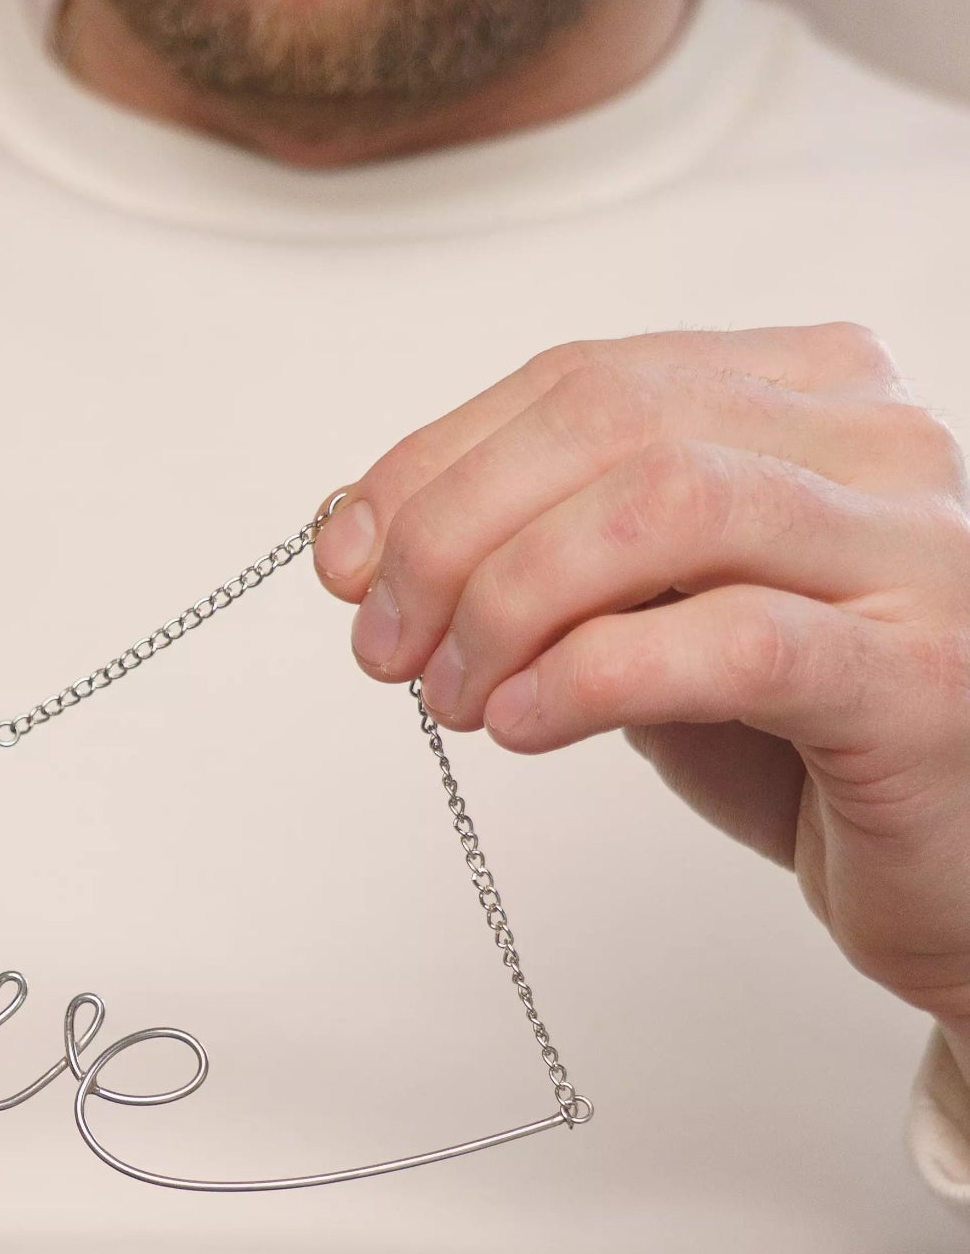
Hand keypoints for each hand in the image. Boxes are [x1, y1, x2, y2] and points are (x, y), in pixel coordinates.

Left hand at [312, 325, 969, 1066]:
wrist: (945, 873)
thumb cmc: (791, 740)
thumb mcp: (637, 620)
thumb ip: (530, 554)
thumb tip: (349, 521)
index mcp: (804, 398)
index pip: (582, 380)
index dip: (434, 464)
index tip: (344, 560)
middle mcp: (873, 446)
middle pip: (612, 421)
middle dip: (454, 530)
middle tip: (385, 644)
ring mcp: (914, 552)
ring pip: (668, 503)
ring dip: (513, 598)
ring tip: (454, 696)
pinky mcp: (921, 675)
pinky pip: (734, 640)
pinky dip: (592, 675)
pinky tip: (521, 725)